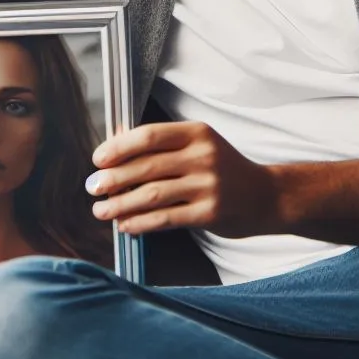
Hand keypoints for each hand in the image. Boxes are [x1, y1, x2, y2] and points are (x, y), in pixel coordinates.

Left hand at [85, 122, 280, 237]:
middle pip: (147, 166)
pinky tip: (126, 225)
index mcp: (197, 133)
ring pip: (152, 194)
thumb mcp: (201, 146)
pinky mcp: (210, 213)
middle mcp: (203, 156)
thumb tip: (115, 146)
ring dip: (121, 204)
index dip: (118, 148)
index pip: (149, 136)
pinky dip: (141, 222)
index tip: (97, 160)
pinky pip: (166, 218)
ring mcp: (208, 185)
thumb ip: (164, 146)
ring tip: (101, 210)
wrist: (266, 196)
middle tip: (92, 188)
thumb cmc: (224, 169)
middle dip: (113, 179)